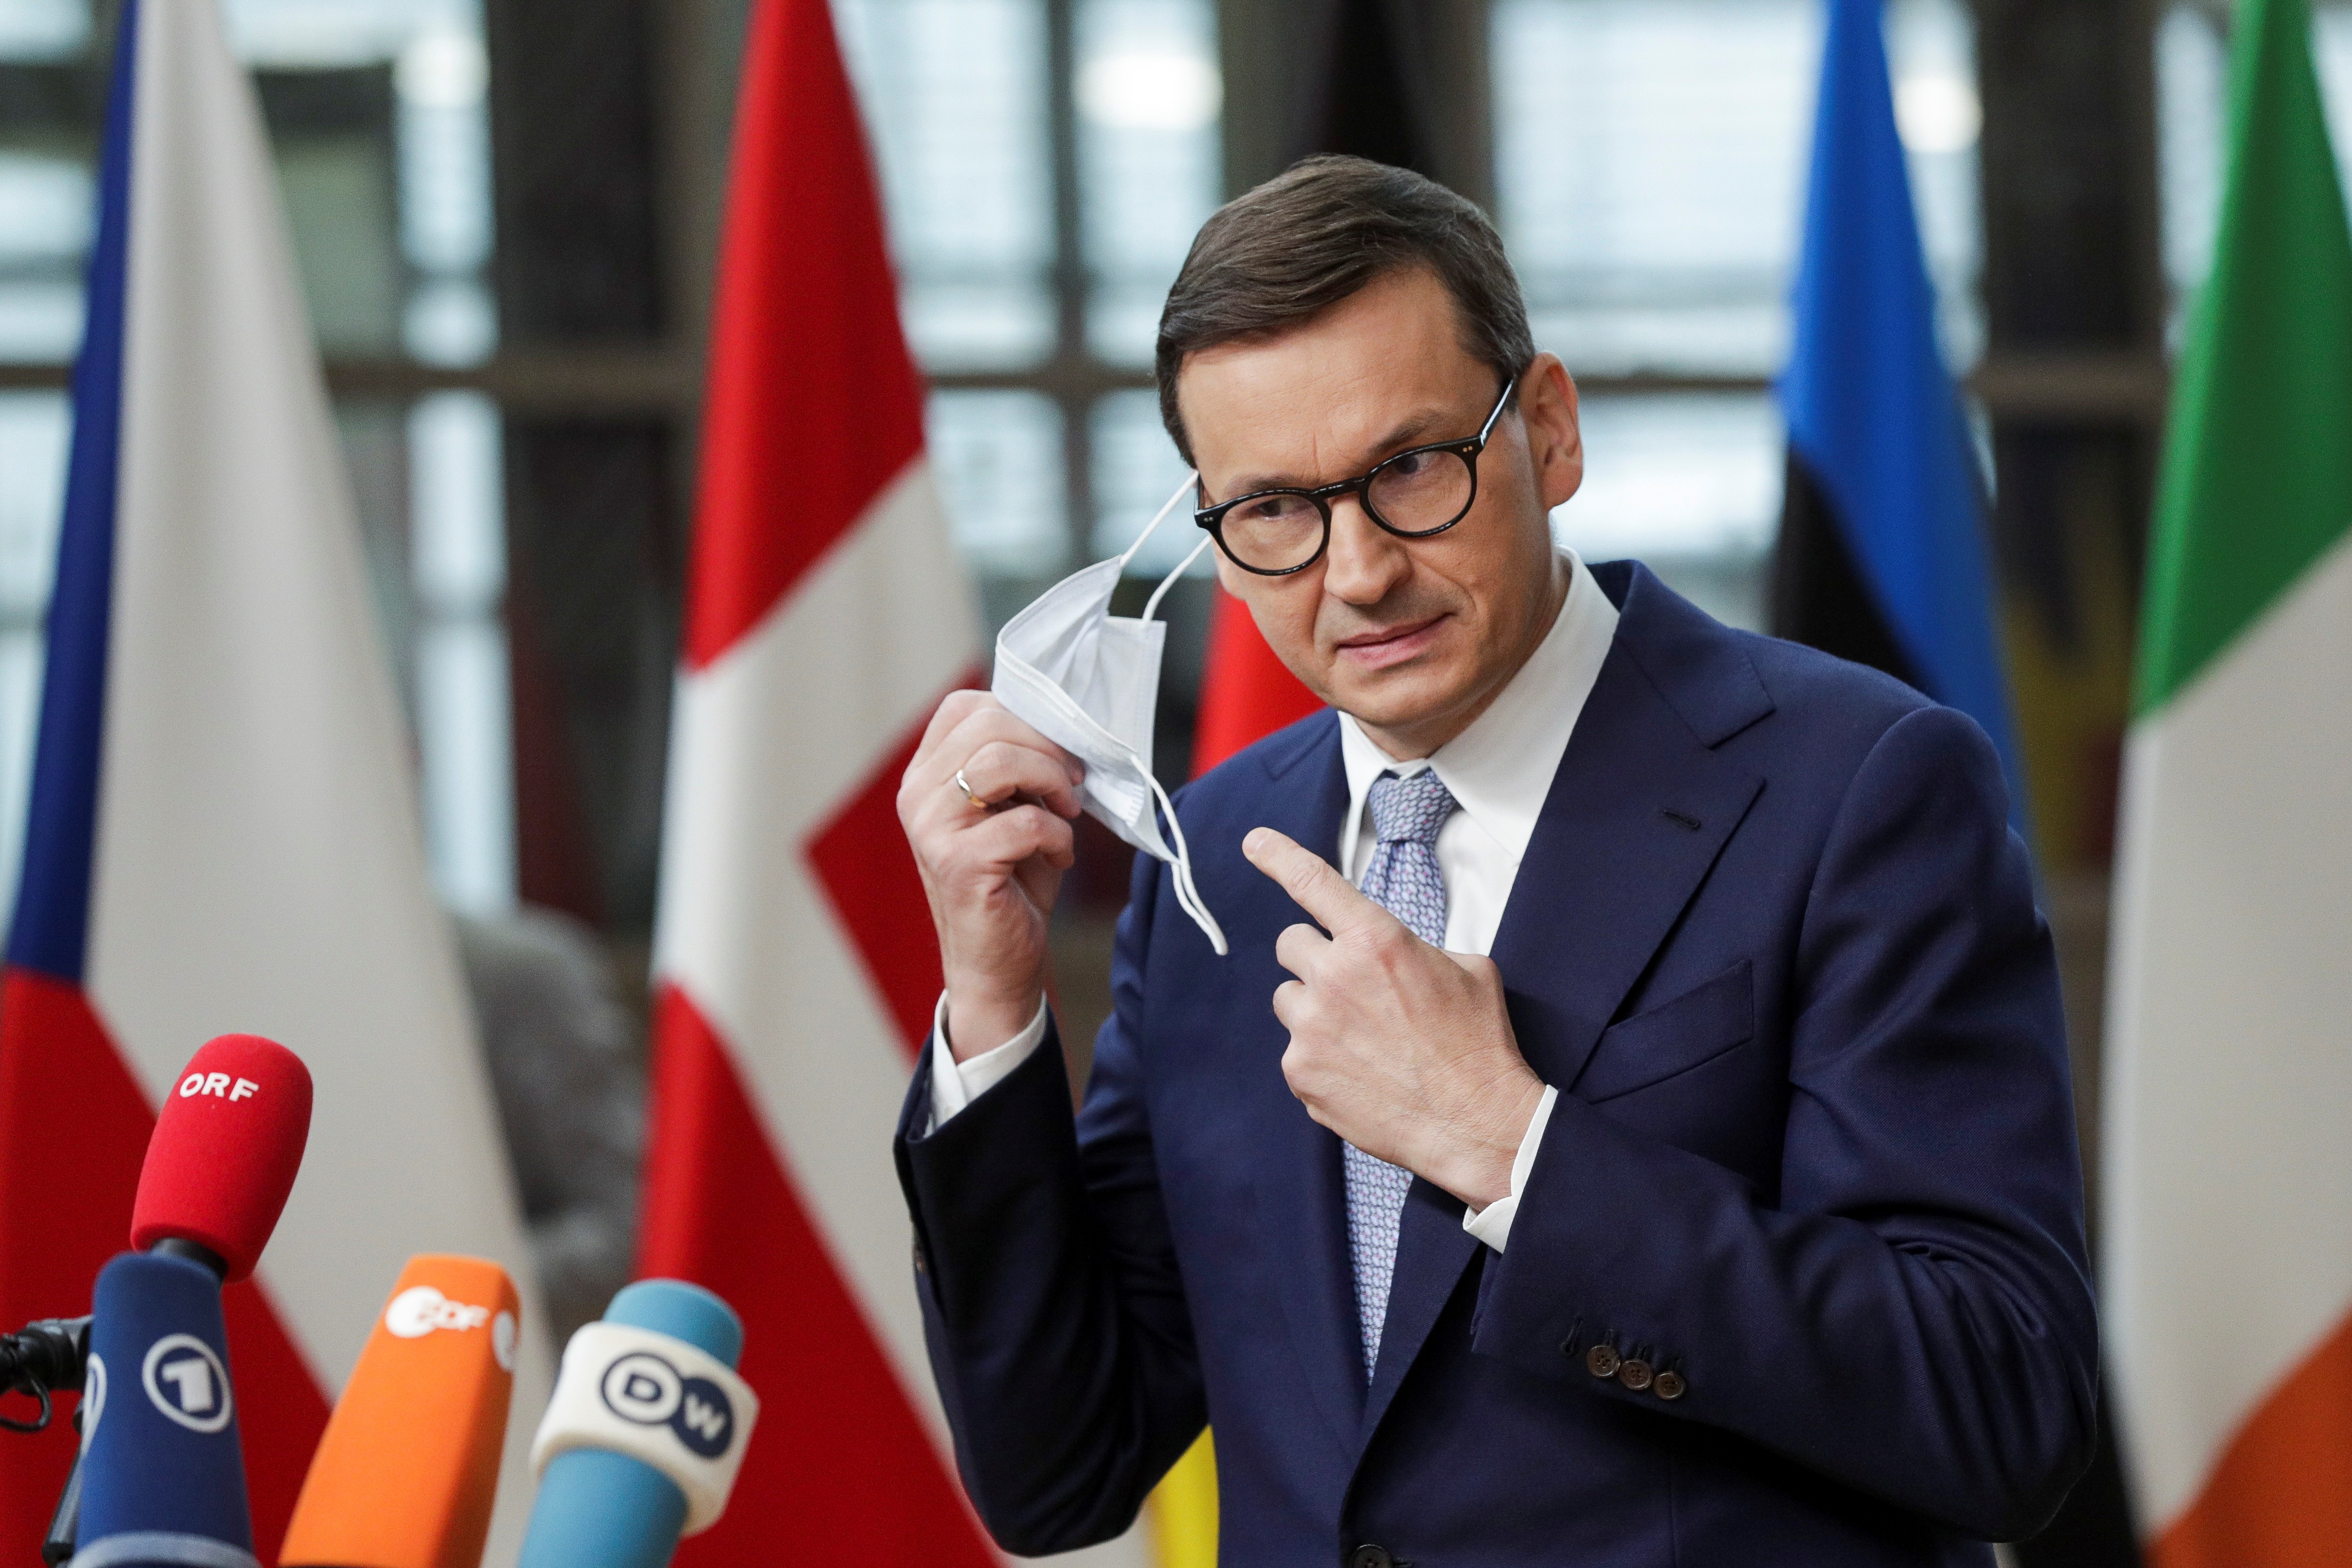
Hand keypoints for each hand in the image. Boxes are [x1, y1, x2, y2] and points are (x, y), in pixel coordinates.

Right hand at [899, 691, 1084, 1059]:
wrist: (997, 963)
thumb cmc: (1012, 881)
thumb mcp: (1014, 809)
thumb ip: (1022, 765)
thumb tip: (1066, 723)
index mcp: (926, 775)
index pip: (964, 706)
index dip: (1023, 715)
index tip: (1058, 748)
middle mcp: (918, 796)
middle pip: (988, 724)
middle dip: (1048, 746)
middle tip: (1074, 781)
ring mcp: (931, 829)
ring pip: (1001, 762)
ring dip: (1053, 782)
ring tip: (1067, 811)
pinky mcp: (957, 864)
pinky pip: (1025, 821)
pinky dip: (1058, 835)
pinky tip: (1060, 855)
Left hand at [1244, 826, 1544, 1209]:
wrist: (1477, 1121)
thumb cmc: (1478, 1044)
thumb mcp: (1468, 969)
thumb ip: (1415, 947)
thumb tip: (1395, 953)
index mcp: (1376, 940)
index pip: (1313, 882)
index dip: (1278, 855)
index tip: (1254, 841)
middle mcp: (1334, 977)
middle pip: (1292, 944)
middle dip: (1317, 958)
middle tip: (1351, 986)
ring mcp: (1311, 1028)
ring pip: (1288, 999)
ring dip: (1314, 1008)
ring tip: (1361, 1038)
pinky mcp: (1301, 1073)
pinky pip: (1295, 1050)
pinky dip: (1320, 1058)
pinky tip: (1360, 1074)